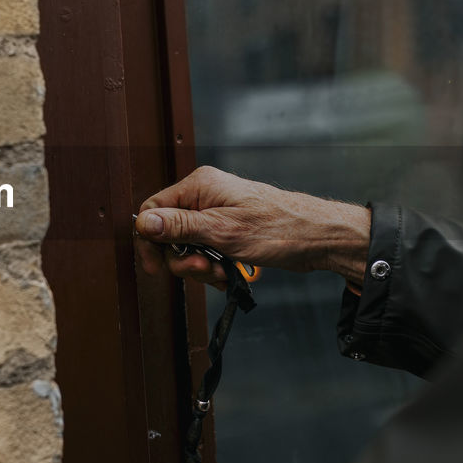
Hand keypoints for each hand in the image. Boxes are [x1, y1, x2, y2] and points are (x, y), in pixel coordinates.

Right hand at [135, 166, 370, 288]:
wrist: (317, 238)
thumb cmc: (278, 228)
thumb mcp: (222, 231)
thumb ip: (180, 227)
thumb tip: (144, 223)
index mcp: (199, 187)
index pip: (154, 210)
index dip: (150, 240)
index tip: (154, 268)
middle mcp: (205, 197)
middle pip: (169, 233)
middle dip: (182, 258)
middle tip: (203, 269)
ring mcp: (216, 215)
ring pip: (187, 246)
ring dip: (199, 267)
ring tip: (220, 273)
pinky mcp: (227, 230)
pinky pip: (205, 251)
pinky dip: (211, 267)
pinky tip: (226, 276)